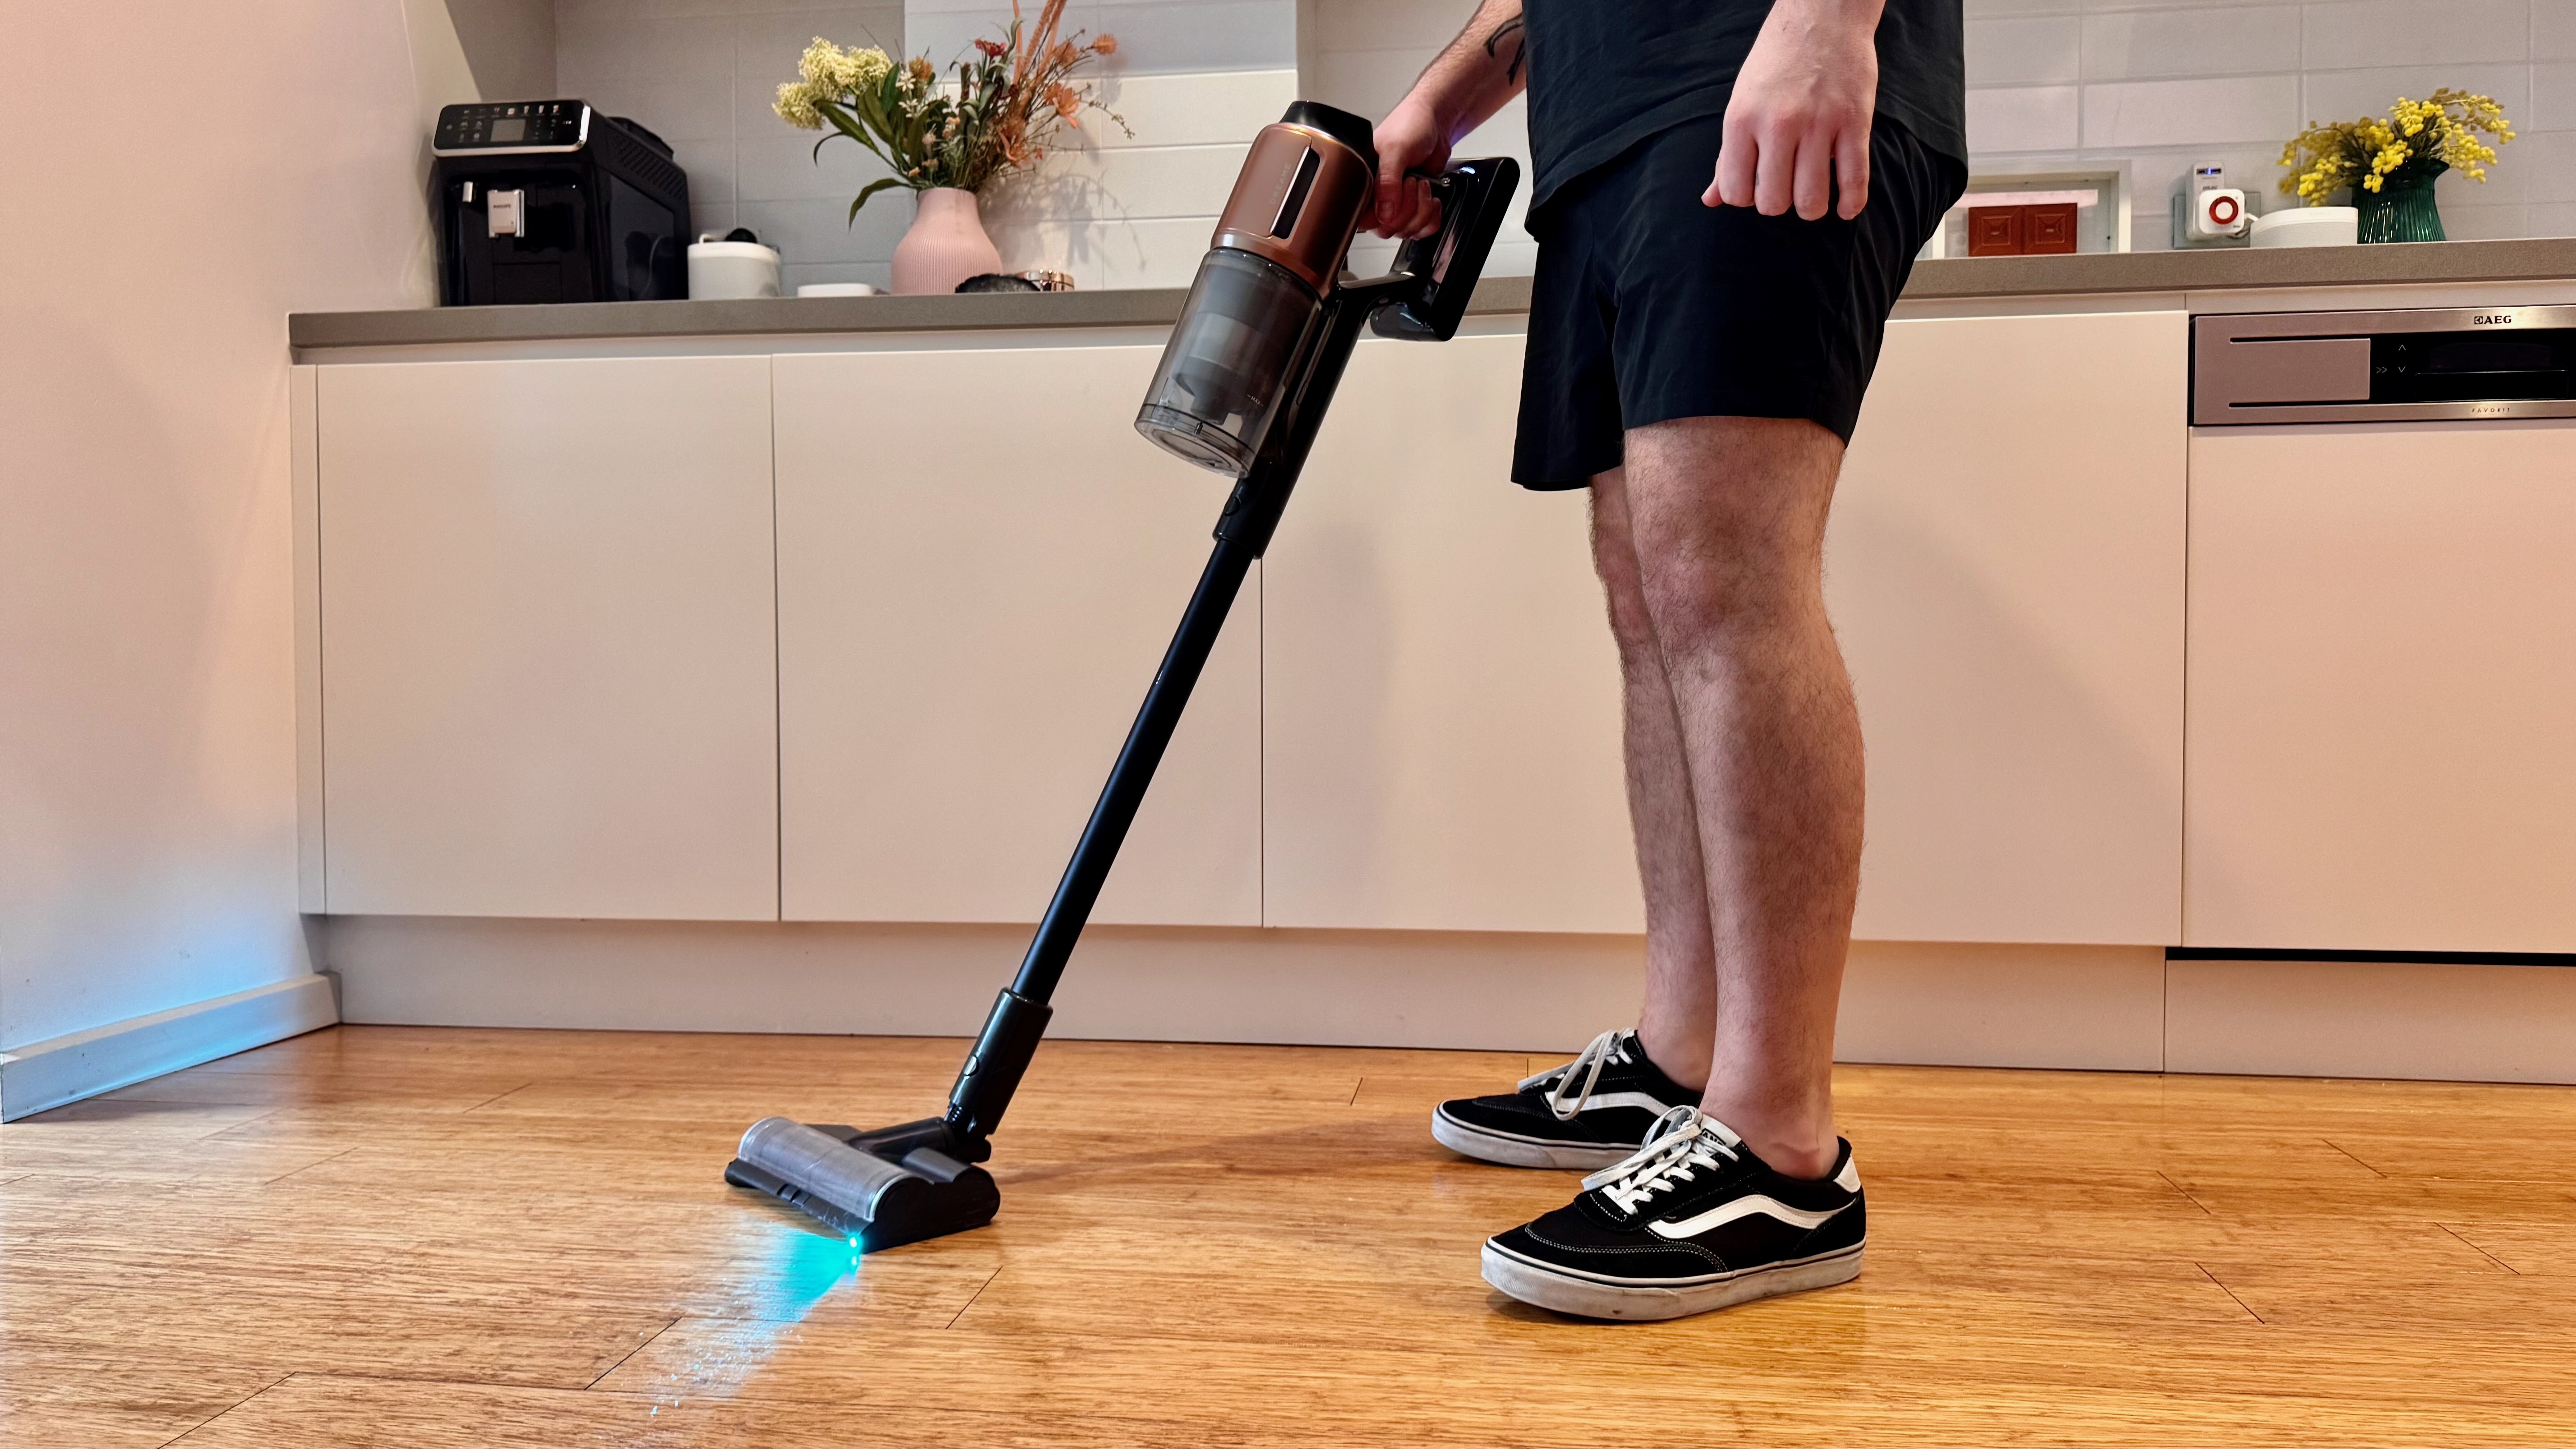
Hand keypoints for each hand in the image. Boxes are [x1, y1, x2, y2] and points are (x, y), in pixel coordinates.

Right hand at [1370, 94, 1451, 238]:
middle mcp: (1379, 196)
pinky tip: (1432, 199)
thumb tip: (1384, 213)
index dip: (1383, 216)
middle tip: (1412, 182)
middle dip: (1407, 209)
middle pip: (1388, 228)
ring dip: (1421, 211)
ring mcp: (1398, 202)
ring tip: (1423, 184)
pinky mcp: (1416, 205)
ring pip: (1406, 230)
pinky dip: (1431, 218)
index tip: (1396, 197)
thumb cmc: (1410, 125)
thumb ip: (1387, 181)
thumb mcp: (1396, 150)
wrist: (1437, 122)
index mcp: (1364, 182)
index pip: (1365, 218)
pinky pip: (1421, 228)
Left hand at [1706, 0, 1881, 220]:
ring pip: (1812, 200)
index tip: (1756, 183)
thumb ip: (1727, 155)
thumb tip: (1711, 200)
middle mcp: (1779, 124)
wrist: (1822, 16)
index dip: (1746, 196)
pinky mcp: (1855, 122)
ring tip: (1812, 195)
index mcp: (1742, 120)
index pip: (1736, 193)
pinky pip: (1854, 180)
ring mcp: (1819, 124)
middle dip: (1778, 203)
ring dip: (1811, 208)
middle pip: (1774, 203)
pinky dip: (1850, 203)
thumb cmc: (1776, 62)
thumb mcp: (1741, 103)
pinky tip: (1845, 206)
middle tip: (1785, 186)